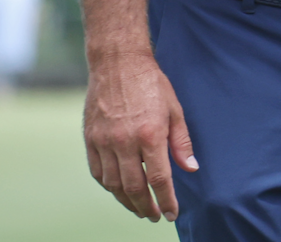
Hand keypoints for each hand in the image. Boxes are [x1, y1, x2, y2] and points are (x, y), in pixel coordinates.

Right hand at [83, 52, 196, 221]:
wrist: (117, 63)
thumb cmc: (151, 84)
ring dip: (126, 201)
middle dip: (145, 206)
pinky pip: (97, 172)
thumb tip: (190, 168)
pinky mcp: (90, 139)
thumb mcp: (175, 109)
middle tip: (154, 216)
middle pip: (133, 187)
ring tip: (138, 208)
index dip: (166, 199)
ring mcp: (103, 141)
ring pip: (113, 184)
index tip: (171, 213)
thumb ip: (181, 142)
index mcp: (150, 134)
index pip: (159, 179)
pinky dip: (108, 186)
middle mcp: (124, 141)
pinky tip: (119, 191)